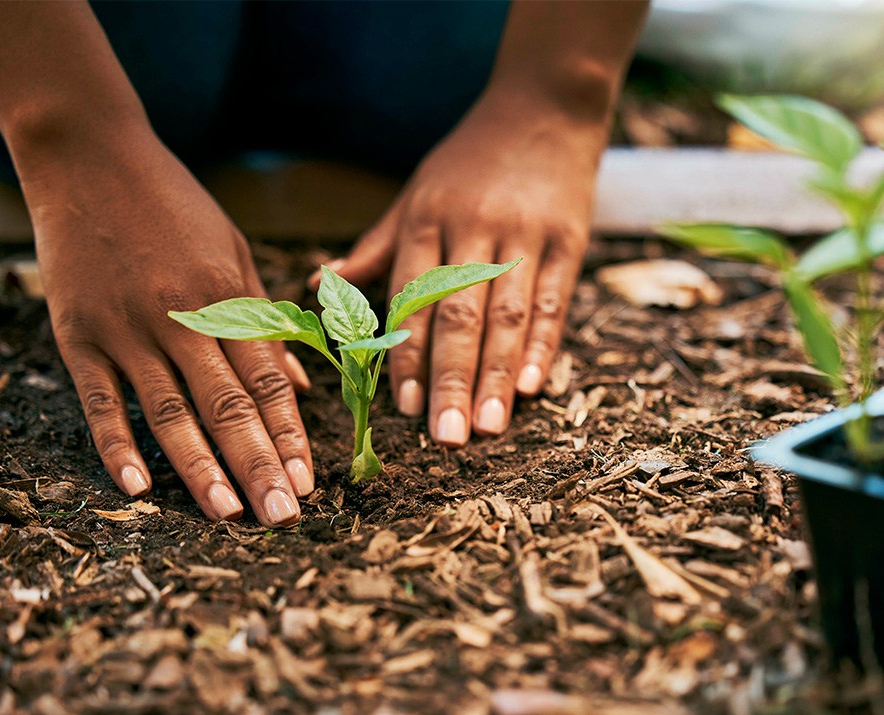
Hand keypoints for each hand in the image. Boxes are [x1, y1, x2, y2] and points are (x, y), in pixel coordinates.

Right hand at [22, 132, 313, 524]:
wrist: (88, 155)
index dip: (289, 435)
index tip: (308, 481)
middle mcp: (181, 318)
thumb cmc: (174, 205)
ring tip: (226, 515)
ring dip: (200, 469)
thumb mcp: (234, 252)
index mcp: (227, 297)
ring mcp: (126, 328)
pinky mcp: (79, 334)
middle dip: (257, 465)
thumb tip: (298, 389)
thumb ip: (264, 323)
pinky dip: (118, 445)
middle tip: (281, 516)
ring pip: (170, 412)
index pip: (267, 382)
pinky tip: (138, 487)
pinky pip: (100, 400)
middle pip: (227, 405)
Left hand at [326, 89, 606, 445]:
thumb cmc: (468, 161)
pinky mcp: (568, 239)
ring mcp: (524, 234)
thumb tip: (315, 286)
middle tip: (447, 439)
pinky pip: (553, 301)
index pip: (412, 299)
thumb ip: (374, 249)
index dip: (408, 355)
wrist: (544, 105)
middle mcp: (473, 229)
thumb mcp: (414, 196)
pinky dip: (543, 346)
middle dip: (452, 380)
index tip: (404, 409)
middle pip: (460, 315)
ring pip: (508, 315)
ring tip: (489, 428)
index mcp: (427, 220)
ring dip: (497, 376)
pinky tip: (531, 387)